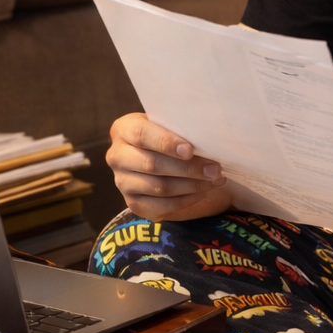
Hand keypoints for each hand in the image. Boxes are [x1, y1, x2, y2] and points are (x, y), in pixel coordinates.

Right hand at [106, 113, 233, 221]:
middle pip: (152, 164)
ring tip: (215, 180)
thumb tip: (209, 142)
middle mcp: (117, 157)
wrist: (158, 158)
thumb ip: (180, 130)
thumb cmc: (168, 137)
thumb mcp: (169, 126)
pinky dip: (187, 200)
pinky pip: (162, 206)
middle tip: (215, 169)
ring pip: (160, 187)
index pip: (141, 135)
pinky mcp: (133, 204)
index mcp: (123, 130)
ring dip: (193, 185)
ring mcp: (123, 183)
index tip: (190, 150)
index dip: (166, 143)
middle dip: (188, 168)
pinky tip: (203, 192)